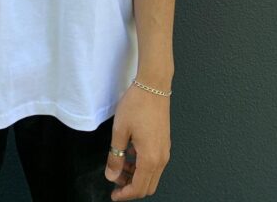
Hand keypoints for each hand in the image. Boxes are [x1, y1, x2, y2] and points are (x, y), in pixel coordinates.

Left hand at [104, 81, 170, 199]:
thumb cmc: (137, 105)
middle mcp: (161, 158)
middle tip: (115, 179)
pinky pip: (154, 163)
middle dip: (131, 187)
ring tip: (120, 164)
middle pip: (148, 186)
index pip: (139, 188)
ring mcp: (165, 150)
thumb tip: (112, 175)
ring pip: (151, 175)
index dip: (125, 195)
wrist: (153, 86)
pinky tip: (130, 153)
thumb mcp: (120, 130)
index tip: (113, 195)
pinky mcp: (164, 142)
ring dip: (136, 176)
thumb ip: (115, 156)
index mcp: (150, 158)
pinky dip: (142, 165)